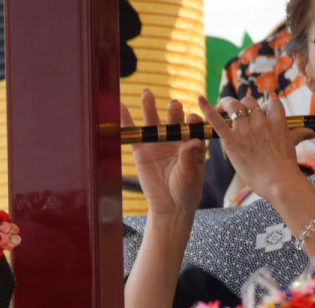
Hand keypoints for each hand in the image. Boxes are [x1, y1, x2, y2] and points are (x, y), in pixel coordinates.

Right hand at [121, 89, 207, 218]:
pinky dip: (126, 121)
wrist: (170, 206)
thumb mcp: (191, 174)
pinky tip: (120, 107)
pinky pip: (134, 134)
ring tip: (147, 94)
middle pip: (173, 119)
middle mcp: (174, 138)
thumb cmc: (186, 190)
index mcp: (190, 141)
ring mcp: (157, 142)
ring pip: (153, 122)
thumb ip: (190, 157)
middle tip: (174, 106)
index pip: (192, 126)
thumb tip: (193, 140)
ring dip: (150, 107)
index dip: (192, 121)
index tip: (192, 119)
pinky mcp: (141, 150)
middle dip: (174, 111)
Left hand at [199, 94, 312, 201]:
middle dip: (245, 107)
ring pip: (235, 107)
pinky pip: (217, 122)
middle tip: (239, 114)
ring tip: (222, 107)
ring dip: (228, 105)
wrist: (279, 182)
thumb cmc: (286, 166)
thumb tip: (309, 131)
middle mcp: (261, 122)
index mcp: (277, 120)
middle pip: (249, 104)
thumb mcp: (293, 144)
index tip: (261, 112)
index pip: (269, 102)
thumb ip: (298, 133)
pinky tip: (199, 99)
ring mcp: (246, 131)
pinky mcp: (232, 142)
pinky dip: (208, 110)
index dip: (264, 106)